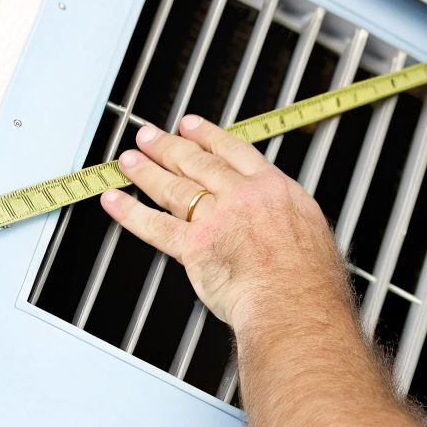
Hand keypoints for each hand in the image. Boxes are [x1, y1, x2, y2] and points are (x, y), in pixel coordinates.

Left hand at [99, 114, 347, 333]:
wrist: (295, 301)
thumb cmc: (310, 280)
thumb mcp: (312, 231)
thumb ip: (287, 220)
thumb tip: (282, 225)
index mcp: (275, 189)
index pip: (235, 151)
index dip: (208, 136)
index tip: (191, 126)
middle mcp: (243, 196)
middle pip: (198, 163)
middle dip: (169, 146)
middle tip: (150, 136)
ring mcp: (216, 219)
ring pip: (175, 188)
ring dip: (146, 171)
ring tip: (129, 160)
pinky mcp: (194, 246)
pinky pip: (155, 226)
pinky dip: (130, 212)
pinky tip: (115, 201)